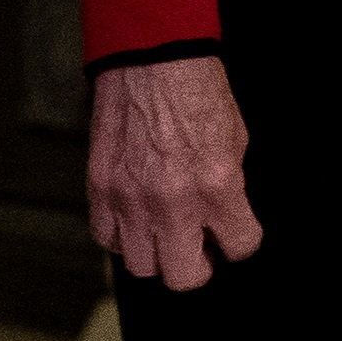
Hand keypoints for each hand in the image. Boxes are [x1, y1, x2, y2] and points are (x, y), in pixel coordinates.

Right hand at [87, 58, 261, 288]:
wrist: (152, 63)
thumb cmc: (199, 95)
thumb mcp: (236, 141)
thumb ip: (230, 188)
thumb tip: (222, 223)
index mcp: (217, 185)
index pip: (240, 246)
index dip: (241, 242)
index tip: (235, 235)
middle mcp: (172, 201)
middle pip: (183, 277)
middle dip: (198, 267)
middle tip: (202, 248)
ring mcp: (130, 200)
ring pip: (141, 266)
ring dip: (159, 253)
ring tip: (168, 231)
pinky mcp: (100, 191)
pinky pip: (108, 240)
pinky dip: (124, 237)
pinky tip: (139, 217)